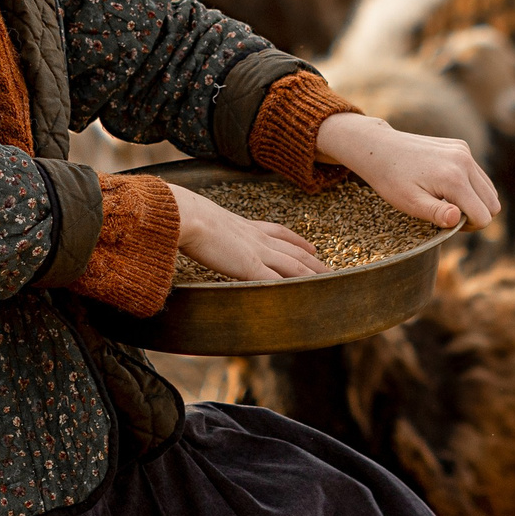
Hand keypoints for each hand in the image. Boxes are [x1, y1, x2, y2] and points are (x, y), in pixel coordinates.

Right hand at [172, 184, 329, 280]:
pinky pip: (277, 282)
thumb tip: (194, 231)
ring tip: (327, 284)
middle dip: (313, 261)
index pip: (278, 232)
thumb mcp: (200, 221)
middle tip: (329, 269)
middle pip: (293, 250)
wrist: (185, 215)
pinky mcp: (251, 267)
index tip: (310, 246)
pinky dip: (291, 291)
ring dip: (311, 276)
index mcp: (245, 226)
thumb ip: (205, 229)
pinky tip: (302, 300)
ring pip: (293, 266)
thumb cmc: (185, 217)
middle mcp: (256, 238)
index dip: (297, 240)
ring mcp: (256, 252)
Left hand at [315, 113, 500, 230]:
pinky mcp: (461, 146)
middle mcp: (464, 162)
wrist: (380, 149)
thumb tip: (458, 219)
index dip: (468, 227)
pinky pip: (479, 174)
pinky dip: (470, 186)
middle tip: (447, 215)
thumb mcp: (410, 203)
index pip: (483, 216)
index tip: (447, 224)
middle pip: (492, 204)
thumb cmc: (392, 180)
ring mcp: (464, 151)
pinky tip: (446, 187)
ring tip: (447, 202)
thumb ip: (436, 213)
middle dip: (475, 215)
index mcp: (454, 179)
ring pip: (489, 189)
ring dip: (474, 201)